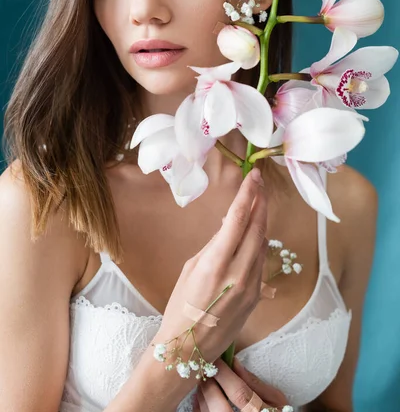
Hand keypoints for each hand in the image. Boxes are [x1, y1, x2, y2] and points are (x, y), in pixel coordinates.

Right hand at [155, 168, 267, 364]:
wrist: (188, 348)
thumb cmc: (180, 305)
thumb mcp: (191, 268)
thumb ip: (214, 245)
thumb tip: (229, 224)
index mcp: (215, 263)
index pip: (237, 219)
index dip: (248, 193)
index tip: (253, 176)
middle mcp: (238, 273)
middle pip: (257, 227)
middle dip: (260, 201)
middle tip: (260, 183)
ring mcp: (251, 286)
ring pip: (262, 244)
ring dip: (260, 222)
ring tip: (255, 206)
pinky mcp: (257, 297)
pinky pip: (261, 263)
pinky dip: (257, 245)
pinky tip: (252, 236)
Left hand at [193, 358, 290, 410]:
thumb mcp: (276, 399)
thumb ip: (255, 382)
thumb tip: (234, 363)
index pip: (239, 393)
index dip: (225, 374)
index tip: (217, 359)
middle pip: (219, 407)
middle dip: (209, 386)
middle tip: (206, 370)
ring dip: (202, 397)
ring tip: (202, 382)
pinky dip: (199, 408)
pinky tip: (200, 399)